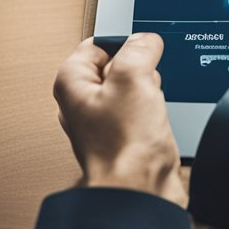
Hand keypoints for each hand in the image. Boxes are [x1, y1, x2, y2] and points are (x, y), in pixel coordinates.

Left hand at [53, 33, 186, 206]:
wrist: (139, 188)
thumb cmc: (123, 146)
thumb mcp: (134, 78)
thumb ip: (139, 49)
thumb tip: (145, 40)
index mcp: (72, 84)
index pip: (97, 43)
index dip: (124, 42)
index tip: (140, 50)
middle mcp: (83, 103)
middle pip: (118, 65)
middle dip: (140, 69)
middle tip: (143, 84)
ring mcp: (105, 121)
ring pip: (134, 87)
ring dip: (150, 90)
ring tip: (149, 107)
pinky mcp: (126, 134)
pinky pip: (144, 107)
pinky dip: (155, 108)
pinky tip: (156, 119)